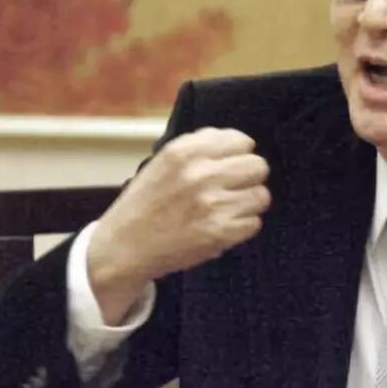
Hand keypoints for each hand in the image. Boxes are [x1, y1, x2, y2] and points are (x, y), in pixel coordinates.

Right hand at [87, 127, 270, 323]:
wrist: (125, 246)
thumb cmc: (148, 202)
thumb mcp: (164, 162)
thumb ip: (200, 147)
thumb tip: (241, 142)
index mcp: (185, 152)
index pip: (242, 141)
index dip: (239, 155)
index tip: (229, 166)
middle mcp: (200, 174)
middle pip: (258, 166)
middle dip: (248, 178)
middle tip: (232, 189)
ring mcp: (212, 204)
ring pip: (261, 196)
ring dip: (248, 204)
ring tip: (227, 209)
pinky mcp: (219, 233)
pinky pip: (255, 223)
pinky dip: (242, 227)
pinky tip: (223, 226)